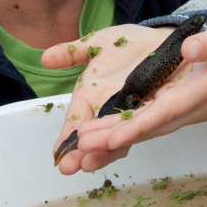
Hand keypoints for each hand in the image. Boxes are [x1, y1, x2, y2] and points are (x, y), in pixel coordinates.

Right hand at [42, 23, 175, 172]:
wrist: (160, 40)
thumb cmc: (127, 46)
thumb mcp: (97, 45)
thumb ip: (72, 54)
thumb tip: (45, 58)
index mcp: (91, 101)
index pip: (76, 125)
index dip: (67, 141)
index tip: (58, 155)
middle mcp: (110, 113)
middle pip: (96, 138)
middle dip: (83, 153)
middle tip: (70, 166)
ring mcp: (133, 115)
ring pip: (119, 139)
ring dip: (104, 151)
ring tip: (90, 162)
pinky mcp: (156, 111)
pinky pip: (144, 126)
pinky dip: (131, 134)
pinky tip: (120, 141)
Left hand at [55, 13, 206, 173]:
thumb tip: (190, 49)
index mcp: (205, 90)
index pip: (169, 111)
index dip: (141, 125)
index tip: (114, 137)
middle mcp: (191, 107)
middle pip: (151, 126)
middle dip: (117, 138)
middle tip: (83, 147)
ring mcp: (182, 109)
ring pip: (145, 127)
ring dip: (115, 137)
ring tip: (82, 145)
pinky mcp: (174, 106)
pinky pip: (146, 120)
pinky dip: (123, 129)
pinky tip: (99, 133)